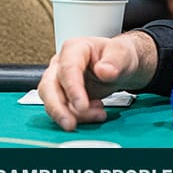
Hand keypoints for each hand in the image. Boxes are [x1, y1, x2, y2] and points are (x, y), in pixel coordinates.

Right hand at [39, 31, 156, 130]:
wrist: (121, 66)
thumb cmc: (119, 57)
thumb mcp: (123, 55)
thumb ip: (115, 62)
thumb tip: (103, 71)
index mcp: (75, 48)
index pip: (67, 68)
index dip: (73, 89)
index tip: (82, 105)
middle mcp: (62, 64)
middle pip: (49, 86)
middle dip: (58, 108)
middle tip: (70, 124)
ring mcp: (60, 81)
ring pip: (52, 101)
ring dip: (71, 114)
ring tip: (97, 115)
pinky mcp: (63, 96)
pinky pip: (62, 109)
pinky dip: (77, 117)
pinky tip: (95, 113)